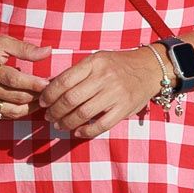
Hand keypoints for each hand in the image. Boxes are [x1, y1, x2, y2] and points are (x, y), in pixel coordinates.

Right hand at [0, 33, 50, 125]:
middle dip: (36, 96)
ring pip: (10, 111)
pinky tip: (24, 104)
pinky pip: (1, 116)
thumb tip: (49, 52)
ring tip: (40, 100)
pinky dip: (15, 112)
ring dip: (29, 107)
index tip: (48, 83)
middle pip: (15, 97)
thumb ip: (25, 49)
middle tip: (50, 92)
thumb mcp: (1, 42)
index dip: (33, 84)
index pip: (14, 80)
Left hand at [29, 46, 166, 143]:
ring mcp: (115, 94)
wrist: (150, 68)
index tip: (42, 102)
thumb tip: (51, 87)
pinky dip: (86, 131)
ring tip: (59, 125)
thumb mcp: (97, 60)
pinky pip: (101, 125)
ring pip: (83, 113)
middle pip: (71, 99)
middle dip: (55, 111)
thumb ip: (78, 72)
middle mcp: (104, 78)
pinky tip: (77, 132)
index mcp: (94, 63)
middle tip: (48, 116)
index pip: (64, 81)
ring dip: (66, 122)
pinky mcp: (124, 109)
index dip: (49, 94)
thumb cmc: (118, 65)